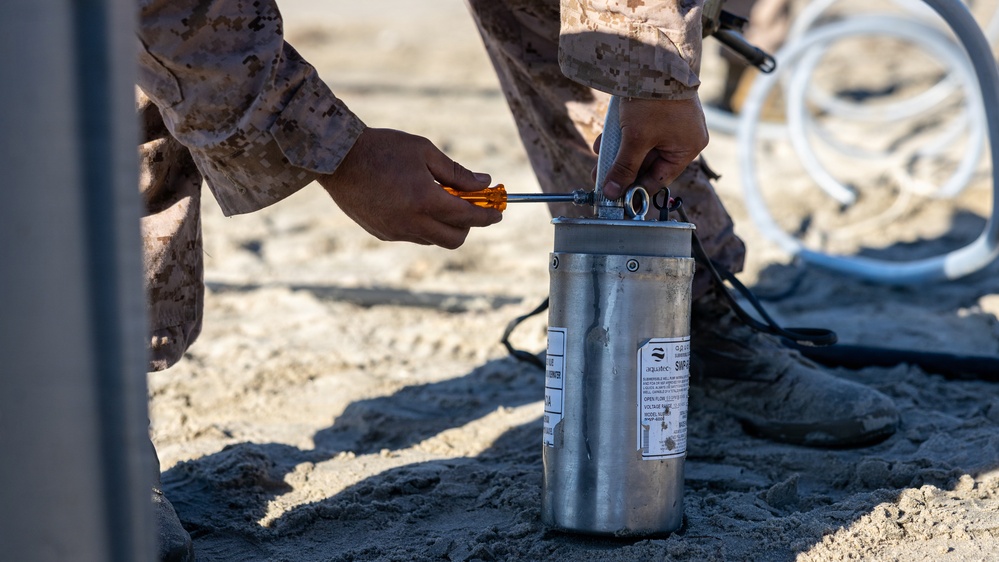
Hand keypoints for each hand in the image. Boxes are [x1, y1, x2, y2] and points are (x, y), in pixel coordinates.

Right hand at [318, 128, 501, 248]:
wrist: (337, 158)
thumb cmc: (383, 148)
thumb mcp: (424, 152)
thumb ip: (457, 172)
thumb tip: (485, 182)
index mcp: (425, 200)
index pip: (468, 217)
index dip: (488, 216)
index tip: (499, 212)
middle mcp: (412, 222)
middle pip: (455, 238)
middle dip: (469, 225)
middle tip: (470, 206)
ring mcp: (396, 232)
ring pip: (434, 240)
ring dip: (445, 226)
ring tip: (439, 199)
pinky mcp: (382, 234)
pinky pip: (413, 236)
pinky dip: (423, 225)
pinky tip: (415, 203)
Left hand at [594, 97, 708, 199]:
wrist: (653, 57)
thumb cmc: (653, 100)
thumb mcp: (635, 138)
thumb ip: (624, 167)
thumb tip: (613, 192)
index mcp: (687, 148)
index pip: (659, 179)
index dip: (635, 189)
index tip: (615, 198)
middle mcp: (684, 136)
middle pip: (649, 163)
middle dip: (622, 170)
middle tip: (601, 180)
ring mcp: (672, 122)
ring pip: (641, 146)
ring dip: (618, 154)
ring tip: (598, 160)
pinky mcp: (658, 110)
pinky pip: (639, 130)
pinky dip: (621, 137)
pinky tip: (602, 143)